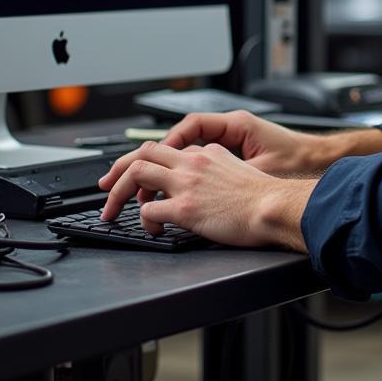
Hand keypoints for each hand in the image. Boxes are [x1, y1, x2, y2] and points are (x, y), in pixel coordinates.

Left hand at [97, 141, 313, 249]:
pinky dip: (143, 221)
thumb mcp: (241, 171)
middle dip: (118, 169)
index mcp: (207, 153)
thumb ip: (219, 170)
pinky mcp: (186, 209)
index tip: (137, 175)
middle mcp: (193, 163)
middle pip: (143, 153)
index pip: (167, 150)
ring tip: (112, 210)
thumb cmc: (266, 197)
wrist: (276, 207)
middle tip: (105, 186)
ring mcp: (187, 184)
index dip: (148, 162)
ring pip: (136, 173)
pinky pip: (149, 211)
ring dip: (117, 192)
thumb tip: (208, 183)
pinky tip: (152, 230)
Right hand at [159, 110, 327, 175]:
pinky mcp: (238, 155)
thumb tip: (206, 186)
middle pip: (186, 134)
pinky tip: (182, 188)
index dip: (171, 142)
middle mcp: (233, 128)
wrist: (320, 164)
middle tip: (143, 172)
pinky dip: (190, 170)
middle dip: (163, 153)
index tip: (158, 159)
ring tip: (155, 183)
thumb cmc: (298, 163)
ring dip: (174, 163)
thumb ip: (229, 175)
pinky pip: (205, 158)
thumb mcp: (261, 170)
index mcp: (237, 125)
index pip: (192, 125)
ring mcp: (235, 141)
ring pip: (193, 147)